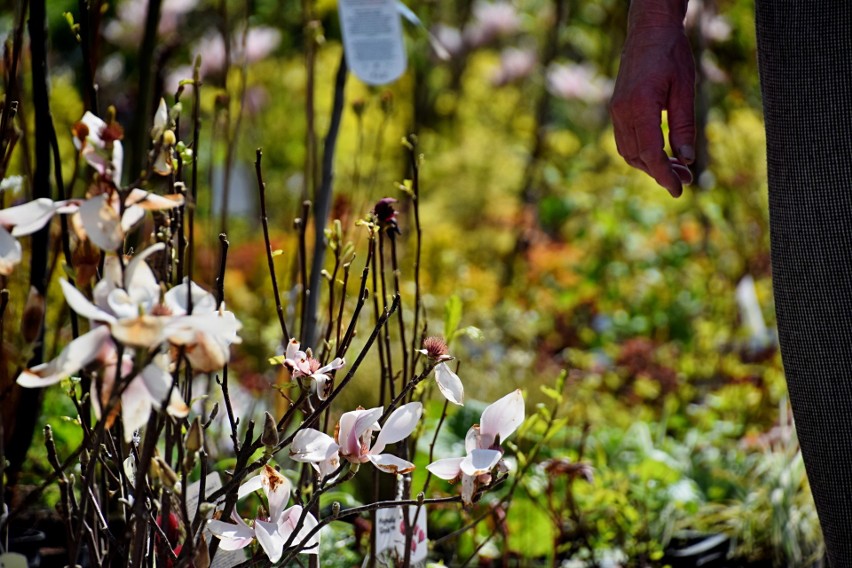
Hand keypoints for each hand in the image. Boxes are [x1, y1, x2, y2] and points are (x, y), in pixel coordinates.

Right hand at [610, 16, 695, 196]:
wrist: (648, 31)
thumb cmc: (671, 55)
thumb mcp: (685, 90)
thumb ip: (684, 127)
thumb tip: (688, 159)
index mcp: (639, 106)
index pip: (650, 153)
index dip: (665, 175)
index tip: (679, 190)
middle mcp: (622, 112)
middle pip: (638, 157)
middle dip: (660, 172)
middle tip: (687, 179)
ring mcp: (616, 111)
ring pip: (629, 152)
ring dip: (650, 165)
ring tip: (677, 168)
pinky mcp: (617, 109)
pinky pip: (625, 141)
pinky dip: (641, 153)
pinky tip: (660, 153)